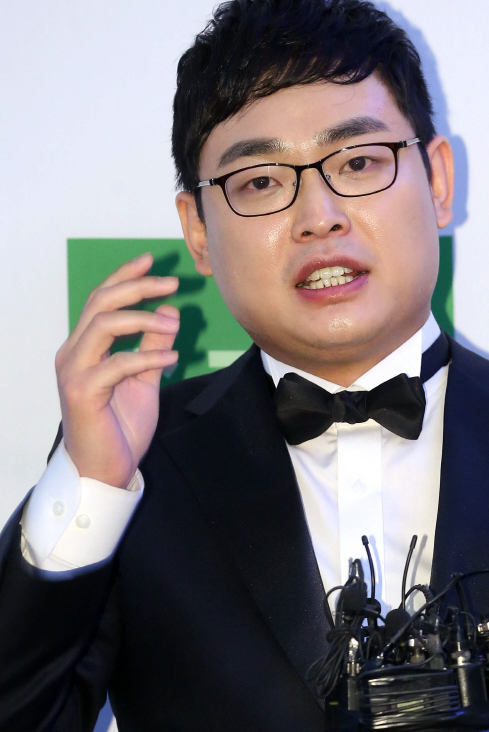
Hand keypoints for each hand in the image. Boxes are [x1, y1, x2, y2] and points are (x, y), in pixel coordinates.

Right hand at [55, 253, 179, 487]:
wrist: (105, 471)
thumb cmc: (120, 428)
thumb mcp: (145, 380)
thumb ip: (154, 347)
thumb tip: (169, 312)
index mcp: (85, 347)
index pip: (101, 300)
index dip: (125, 277)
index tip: (152, 260)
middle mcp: (73, 353)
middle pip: (100, 303)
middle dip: (137, 287)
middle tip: (172, 281)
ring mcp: (74, 372)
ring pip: (103, 325)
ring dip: (142, 318)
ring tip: (172, 323)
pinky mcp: (82, 393)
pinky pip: (116, 364)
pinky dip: (147, 356)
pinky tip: (172, 358)